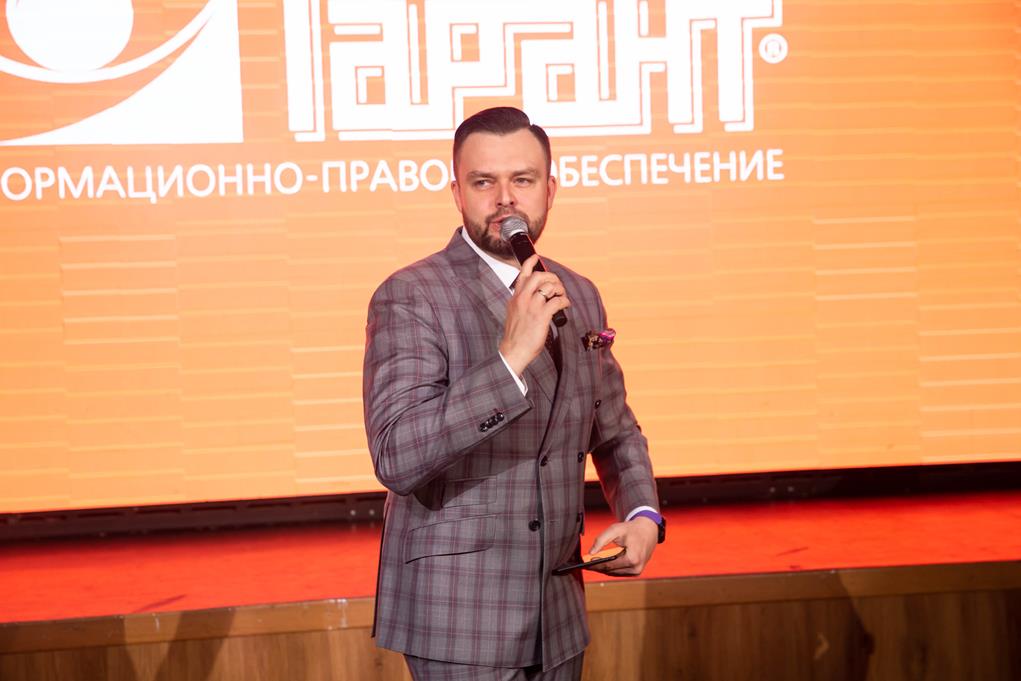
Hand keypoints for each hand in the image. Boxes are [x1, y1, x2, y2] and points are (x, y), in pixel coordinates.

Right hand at [499, 254, 570, 375]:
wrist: (513, 350)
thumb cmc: (516, 335)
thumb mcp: (514, 313)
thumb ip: (521, 302)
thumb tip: (536, 297)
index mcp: (515, 297)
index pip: (522, 274)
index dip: (530, 262)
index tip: (536, 256)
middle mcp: (522, 298)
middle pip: (539, 276)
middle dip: (551, 276)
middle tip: (557, 284)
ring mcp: (532, 306)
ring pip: (549, 286)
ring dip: (560, 289)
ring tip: (562, 295)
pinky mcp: (541, 315)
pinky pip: (557, 301)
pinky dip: (564, 301)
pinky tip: (565, 305)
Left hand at [585, 516, 658, 576]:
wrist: (648, 530)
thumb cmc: (631, 529)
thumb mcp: (615, 530)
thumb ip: (601, 540)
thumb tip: (590, 553)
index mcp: (632, 559)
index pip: (609, 565)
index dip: (595, 565)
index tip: (583, 563)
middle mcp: (635, 568)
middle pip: (610, 571)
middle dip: (597, 567)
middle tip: (584, 564)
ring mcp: (636, 571)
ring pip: (614, 573)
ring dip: (602, 569)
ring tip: (590, 564)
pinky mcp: (636, 571)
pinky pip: (619, 571)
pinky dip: (610, 568)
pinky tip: (600, 564)